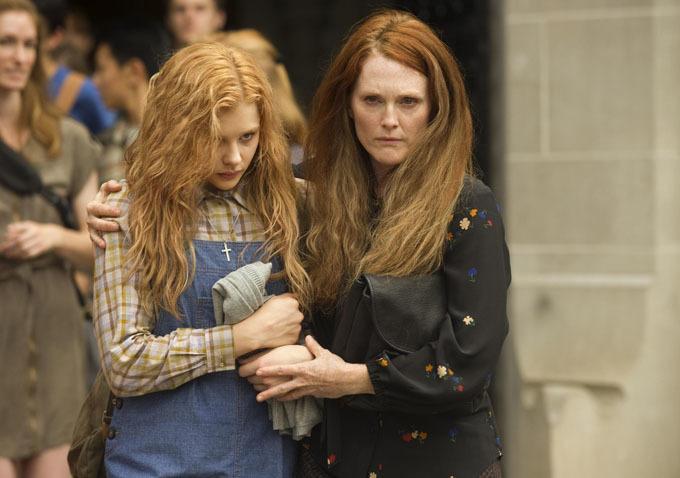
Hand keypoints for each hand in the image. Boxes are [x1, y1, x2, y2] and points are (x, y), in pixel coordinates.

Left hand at [0, 221, 60, 259]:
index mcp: (32, 228)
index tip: (3, 243)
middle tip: (2, 250)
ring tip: (7, 254)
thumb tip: (8, 229)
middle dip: (10, 247)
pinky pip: (30, 254)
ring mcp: (40, 242)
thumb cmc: (36, 230)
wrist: (52, 235)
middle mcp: (37, 235)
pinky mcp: (42, 249)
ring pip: (25, 249)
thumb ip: (18, 226)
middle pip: (21, 243)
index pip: (19, 235)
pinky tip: (16, 256)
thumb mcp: (29, 225)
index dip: (10, 240)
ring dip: (15, 253)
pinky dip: (22, 256)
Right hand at [87, 180, 122, 248]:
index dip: (110, 187)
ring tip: (117, 227)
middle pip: (95, 208)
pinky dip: (98, 240)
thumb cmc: (117, 209)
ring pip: (94, 223)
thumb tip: (120, 186)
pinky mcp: (92, 234)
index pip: (104, 189)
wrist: (111, 226)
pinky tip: (104, 244)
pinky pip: (93, 237)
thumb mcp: (120, 199)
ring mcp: (91, 222)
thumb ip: (121, 190)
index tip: (119, 188)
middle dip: (106, 210)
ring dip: (104, 225)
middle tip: (119, 212)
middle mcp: (93, 209)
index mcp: (101, 198)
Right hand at [232, 293, 302, 355]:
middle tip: (278, 319)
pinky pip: (293, 334)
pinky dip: (287, 334)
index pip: (294, 303)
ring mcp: (297, 327)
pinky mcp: (294, 337)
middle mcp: (298, 315)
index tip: (281, 311)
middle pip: (296, 314)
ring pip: (295, 325)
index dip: (287, 307)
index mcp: (293, 303)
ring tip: (277, 327)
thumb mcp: (273, 299)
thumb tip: (293, 296)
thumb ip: (286, 296)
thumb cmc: (262, 315)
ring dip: (289, 325)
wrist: (256, 331)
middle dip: (289, 316)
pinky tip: (278, 333)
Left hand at [254, 336, 373, 401]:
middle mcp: (303, 381)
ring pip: (290, 395)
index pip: (283, 370)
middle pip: (283, 388)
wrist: (347, 380)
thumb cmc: (336, 366)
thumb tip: (307, 336)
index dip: (270, 371)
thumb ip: (313, 346)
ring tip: (269, 400)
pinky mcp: (313, 395)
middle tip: (258, 397)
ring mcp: (308, 390)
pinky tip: (286, 398)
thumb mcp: (324, 353)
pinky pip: (299, 396)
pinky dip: (291, 397)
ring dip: (278, 398)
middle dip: (269, 393)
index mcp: (304, 369)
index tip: (259, 372)